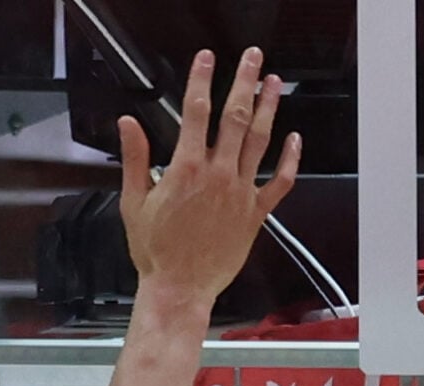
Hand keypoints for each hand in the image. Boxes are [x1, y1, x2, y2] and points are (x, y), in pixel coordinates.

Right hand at [117, 48, 302, 301]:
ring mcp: (240, 193)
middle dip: (244, 82)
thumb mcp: (134, 202)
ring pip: (260, 142)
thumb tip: (128, 124)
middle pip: (234, 117)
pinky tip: (295, 139)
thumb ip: (135, 159)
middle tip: (252, 58)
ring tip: (274, 83)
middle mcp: (218, 175)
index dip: (202, 79)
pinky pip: (280, 182)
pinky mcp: (256, 215)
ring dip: (269, 108)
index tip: (207, 58)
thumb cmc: (156, 251)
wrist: (180, 289)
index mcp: (186, 169)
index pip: (196, 111)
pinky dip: (290, 160)